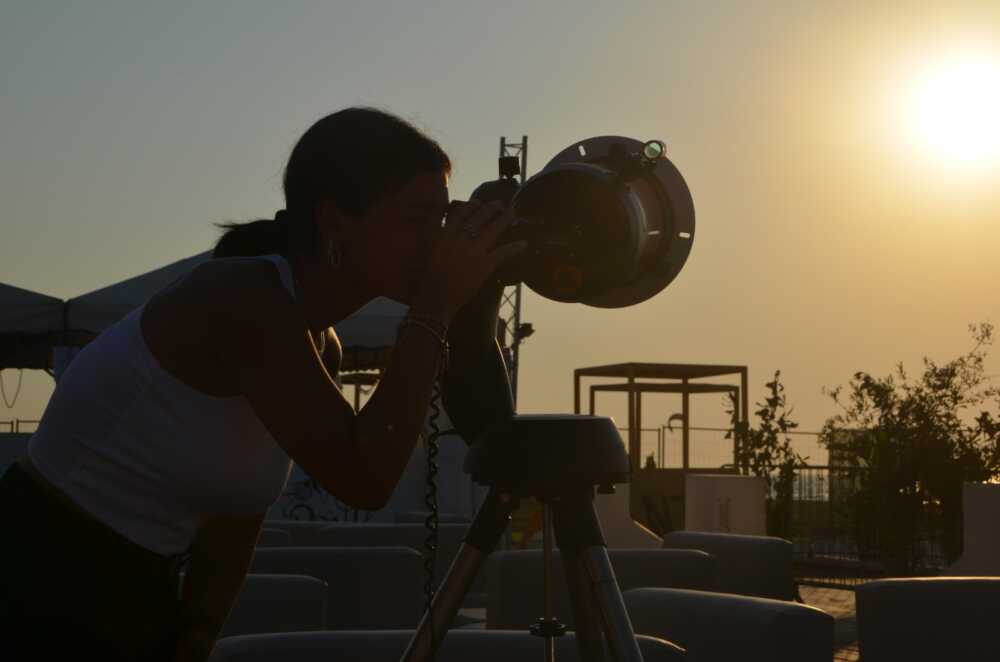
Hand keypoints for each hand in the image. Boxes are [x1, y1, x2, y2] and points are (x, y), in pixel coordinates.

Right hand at [412, 200, 526, 321]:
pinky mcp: (484, 266)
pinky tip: (523, 244)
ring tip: (512, 212)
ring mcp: (473, 252)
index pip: (460, 213)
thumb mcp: (426, 249)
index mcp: (444, 235)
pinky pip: (502, 253)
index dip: (471, 205)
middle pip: (479, 217)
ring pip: (493, 229)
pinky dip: (514, 248)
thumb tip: (442, 219)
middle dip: (491, 208)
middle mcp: (459, 240)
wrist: (435, 299)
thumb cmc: (428, 277)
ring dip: (505, 219)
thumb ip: (434, 231)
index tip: (478, 202)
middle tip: (499, 204)